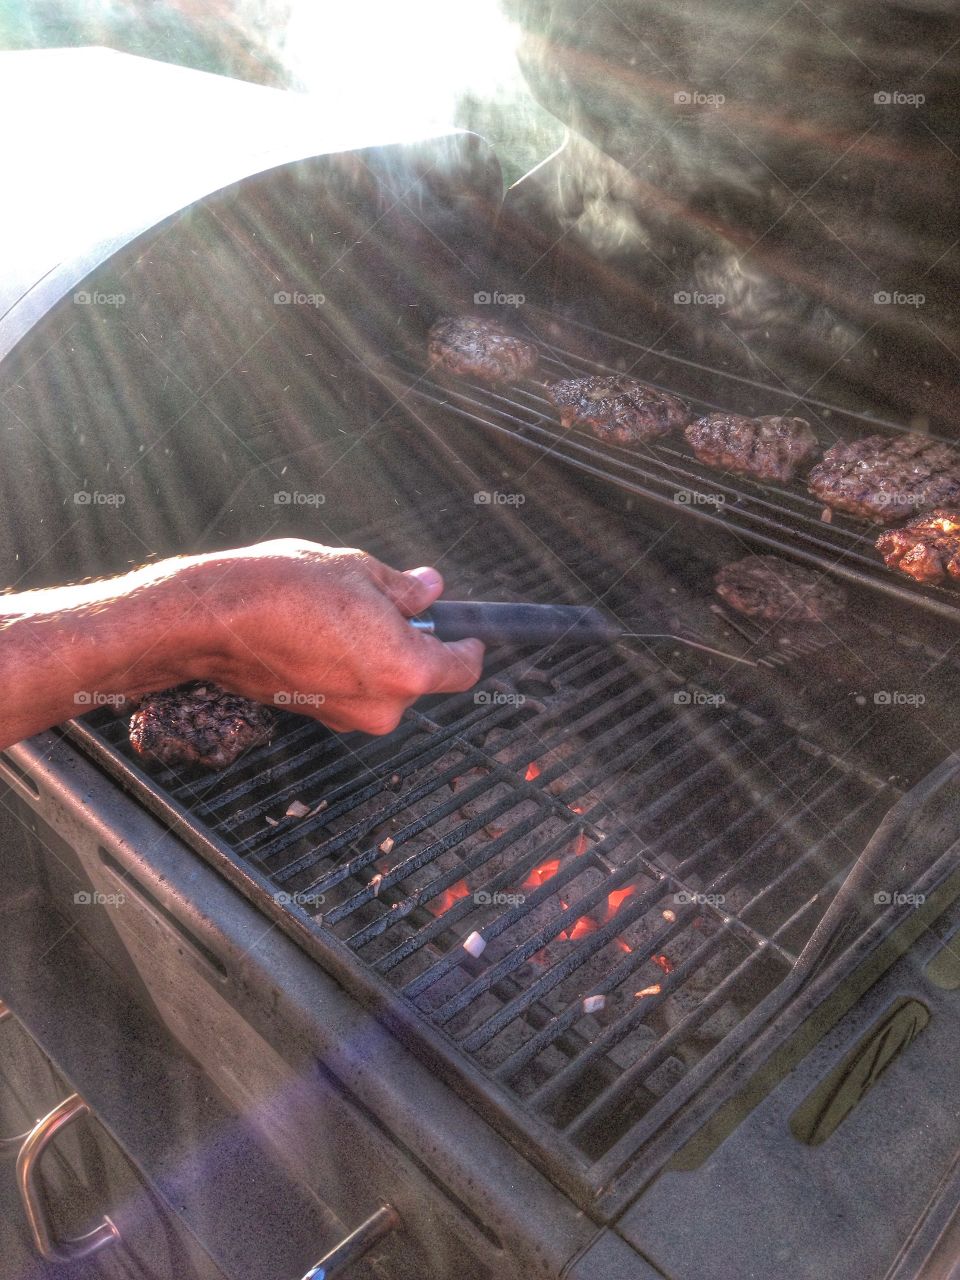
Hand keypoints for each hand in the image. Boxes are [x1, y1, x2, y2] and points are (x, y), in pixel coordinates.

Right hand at [186, 539, 484, 734]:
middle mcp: (382, 707)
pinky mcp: (316, 718)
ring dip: (375, 654)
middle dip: (410, 642)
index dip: (470, 647)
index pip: (462, 670)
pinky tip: (318, 633)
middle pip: (420, 677)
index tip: (469, 634)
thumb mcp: (359, 572)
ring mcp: (347, 717)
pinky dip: (347, 666)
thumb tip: (430, 590)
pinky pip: (351, 690)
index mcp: (406, 670)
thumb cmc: (285, 589)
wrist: (213, 620)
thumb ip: (405, 589)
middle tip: (383, 603)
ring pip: (383, 684)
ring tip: (339, 613)